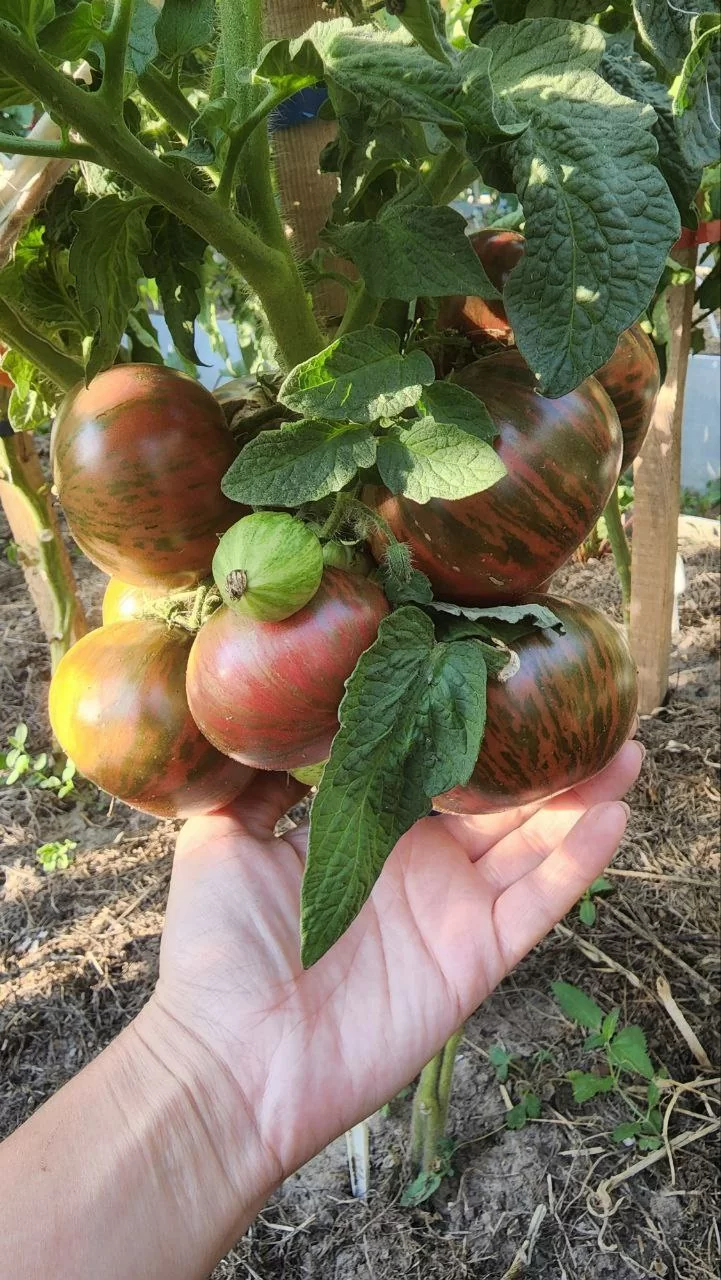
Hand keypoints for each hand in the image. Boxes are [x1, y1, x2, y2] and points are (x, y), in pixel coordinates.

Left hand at [147, 738, 642, 1183]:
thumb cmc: (217, 950)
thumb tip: (277, 726)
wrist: (230, 1058)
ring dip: (581, 796)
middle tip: (589, 706)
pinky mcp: (476, 956)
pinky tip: (613, 813)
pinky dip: (579, 861)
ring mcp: (453, 910)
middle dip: (544, 756)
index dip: (472, 729)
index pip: (435, 768)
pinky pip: (539, 902)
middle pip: (500, 801)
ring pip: (534, 841)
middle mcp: (419, 865)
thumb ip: (262, 783)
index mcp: (365, 830)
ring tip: (622, 748)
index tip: (501, 677)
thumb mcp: (222, 839)